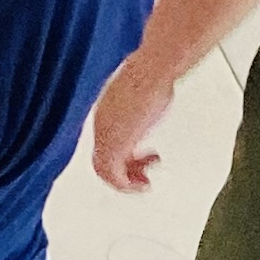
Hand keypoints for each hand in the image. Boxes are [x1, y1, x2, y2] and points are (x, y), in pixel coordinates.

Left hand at [92, 53, 172, 191]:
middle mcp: (101, 123)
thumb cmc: (155, 74)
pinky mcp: (113, 148)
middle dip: (126, 169)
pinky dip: (127, 186)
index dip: (125, 152)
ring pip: (106, 171)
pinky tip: (142, 186)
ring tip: (144, 184)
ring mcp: (105, 136)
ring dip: (127, 181)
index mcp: (106, 109)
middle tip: (144, 175)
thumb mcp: (149, 90)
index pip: (107, 139)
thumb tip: (158, 100)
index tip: (142, 156)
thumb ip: (146, 101)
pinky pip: (114, 178)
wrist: (153, 73)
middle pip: (104, 157)